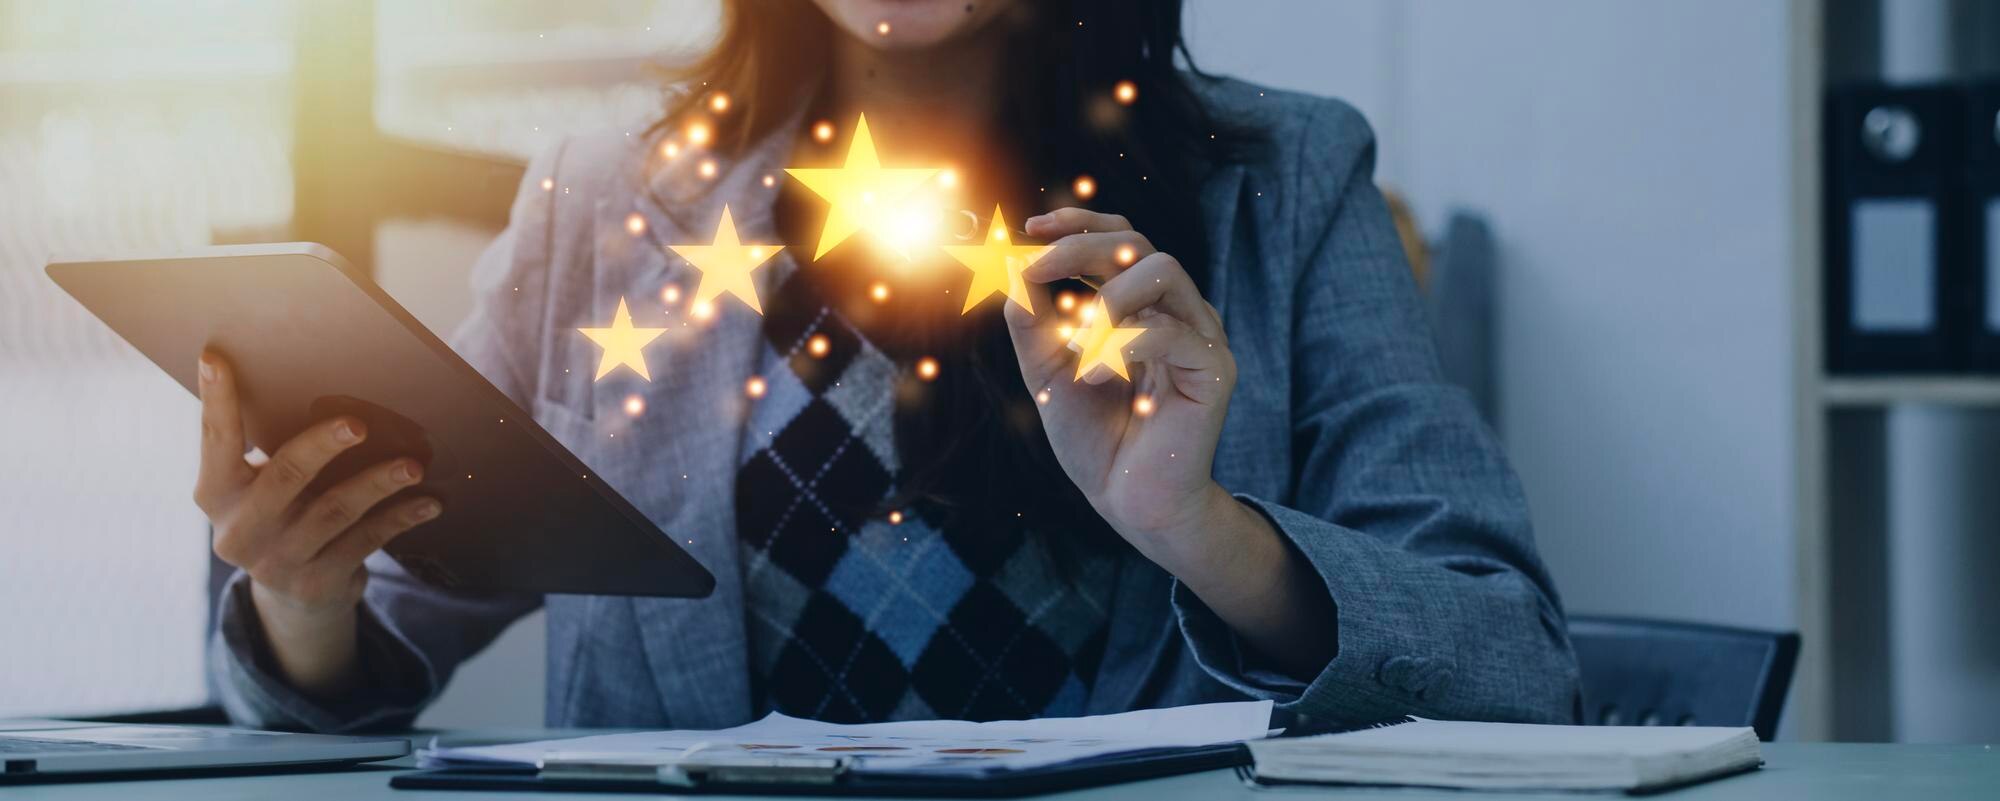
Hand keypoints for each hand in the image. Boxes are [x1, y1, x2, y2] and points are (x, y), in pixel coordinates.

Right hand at [193, 351, 438, 693]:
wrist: (295, 598)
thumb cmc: (286, 514)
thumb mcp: (266, 488)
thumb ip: (278, 451)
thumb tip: (335, 391)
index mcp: (217, 493)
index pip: (216, 439)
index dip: (216, 400)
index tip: (216, 358)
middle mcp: (239, 529)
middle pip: (285, 475)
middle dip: (322, 446)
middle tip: (358, 424)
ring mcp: (277, 560)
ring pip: (334, 511)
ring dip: (377, 483)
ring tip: (412, 466)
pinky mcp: (316, 583)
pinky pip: (365, 541)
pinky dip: (400, 518)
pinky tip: (428, 503)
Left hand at [1005, 209, 1338, 678]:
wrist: (1128, 501)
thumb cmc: (1094, 438)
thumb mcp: (1046, 372)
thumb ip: (1032, 321)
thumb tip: (1010, 267)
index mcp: (1142, 304)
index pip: (1121, 236)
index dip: (1079, 221)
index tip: (1032, 227)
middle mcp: (1176, 310)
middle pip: (1137, 242)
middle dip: (1079, 247)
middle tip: (1034, 268)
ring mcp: (1200, 336)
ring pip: (1162, 271)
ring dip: (1105, 295)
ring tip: (1073, 339)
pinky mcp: (1213, 369)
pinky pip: (1167, 332)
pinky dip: (1117, 347)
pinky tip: (1091, 378)